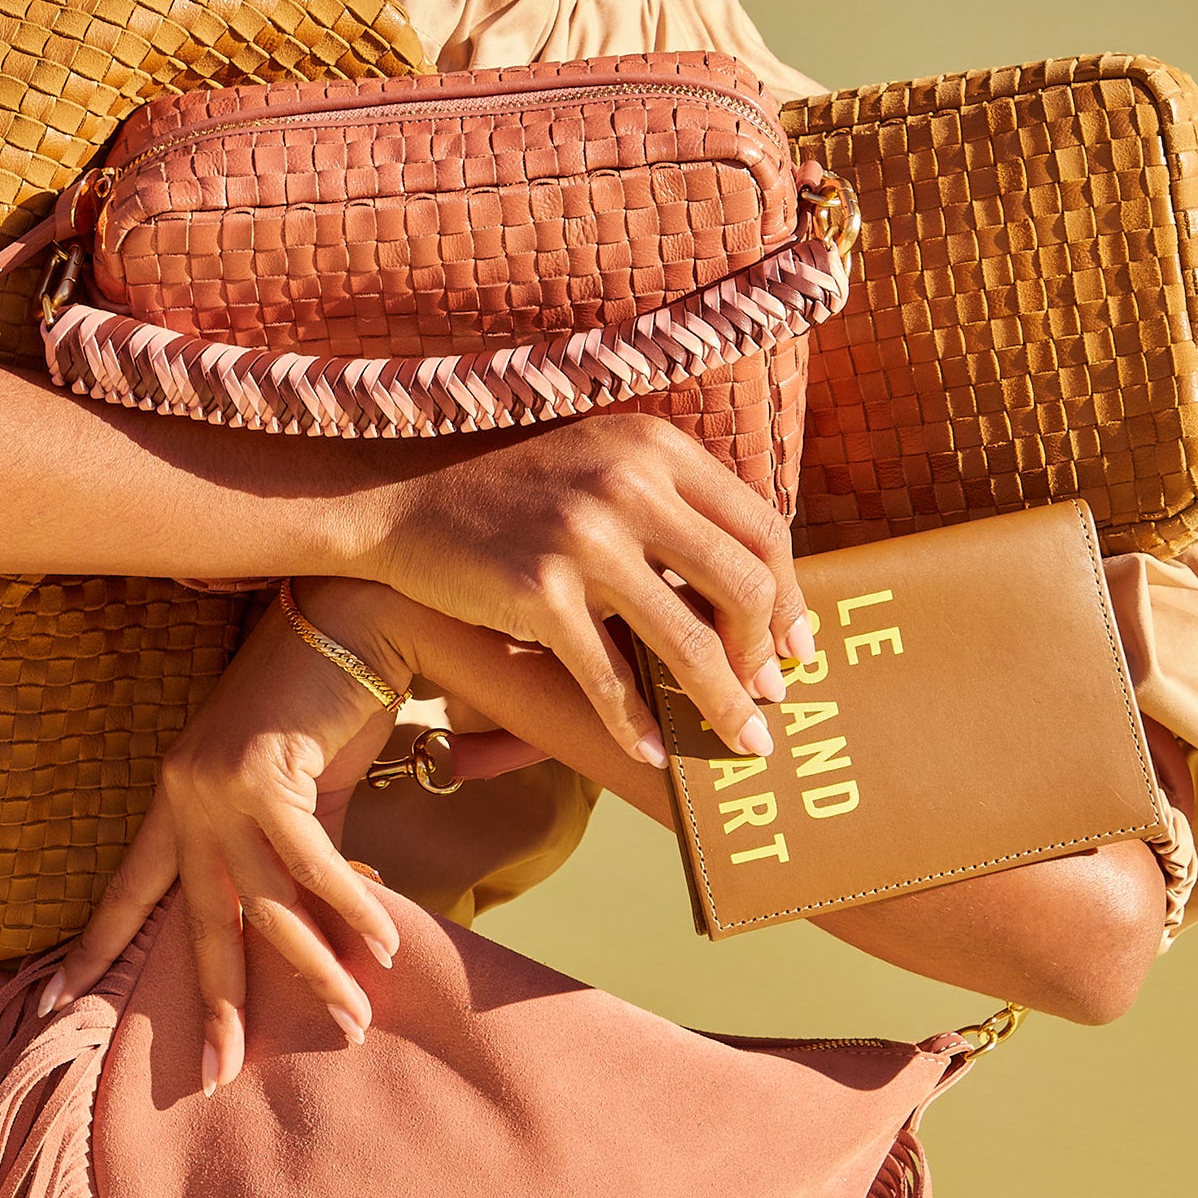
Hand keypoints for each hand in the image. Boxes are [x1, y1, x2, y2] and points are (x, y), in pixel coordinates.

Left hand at [44, 584, 411, 1086]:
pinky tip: (381, 947)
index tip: (59, 1003)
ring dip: (314, 971)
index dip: (97, 948)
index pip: (129, 889)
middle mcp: (185, 796)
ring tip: (349, 1024)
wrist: (348, 619)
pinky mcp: (265, 776)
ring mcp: (220, 787)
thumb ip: (290, 850)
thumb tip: (319, 926)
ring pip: (265, 905)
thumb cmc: (322, 700)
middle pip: (198, 921)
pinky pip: (312, 863)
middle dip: (213, 1004)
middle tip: (218, 1075)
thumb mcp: (293, 786)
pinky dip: (351, 908)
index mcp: (176, 798)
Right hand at [370, 414, 812, 767]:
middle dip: (766, 654)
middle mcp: (627, 483)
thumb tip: (751, 592)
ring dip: (724, 705)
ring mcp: (583, 537)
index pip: (763, 526)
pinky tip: (654, 750)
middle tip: (772, 696)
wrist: (401, 504)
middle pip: (743, 584)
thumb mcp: (601, 465)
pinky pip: (609, 677)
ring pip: (688, 642)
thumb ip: (670, 505)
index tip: (796, 644)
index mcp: (655, 447)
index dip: (791, 596)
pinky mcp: (538, 592)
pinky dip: (637, 724)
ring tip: (743, 743)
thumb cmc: (514, 495)